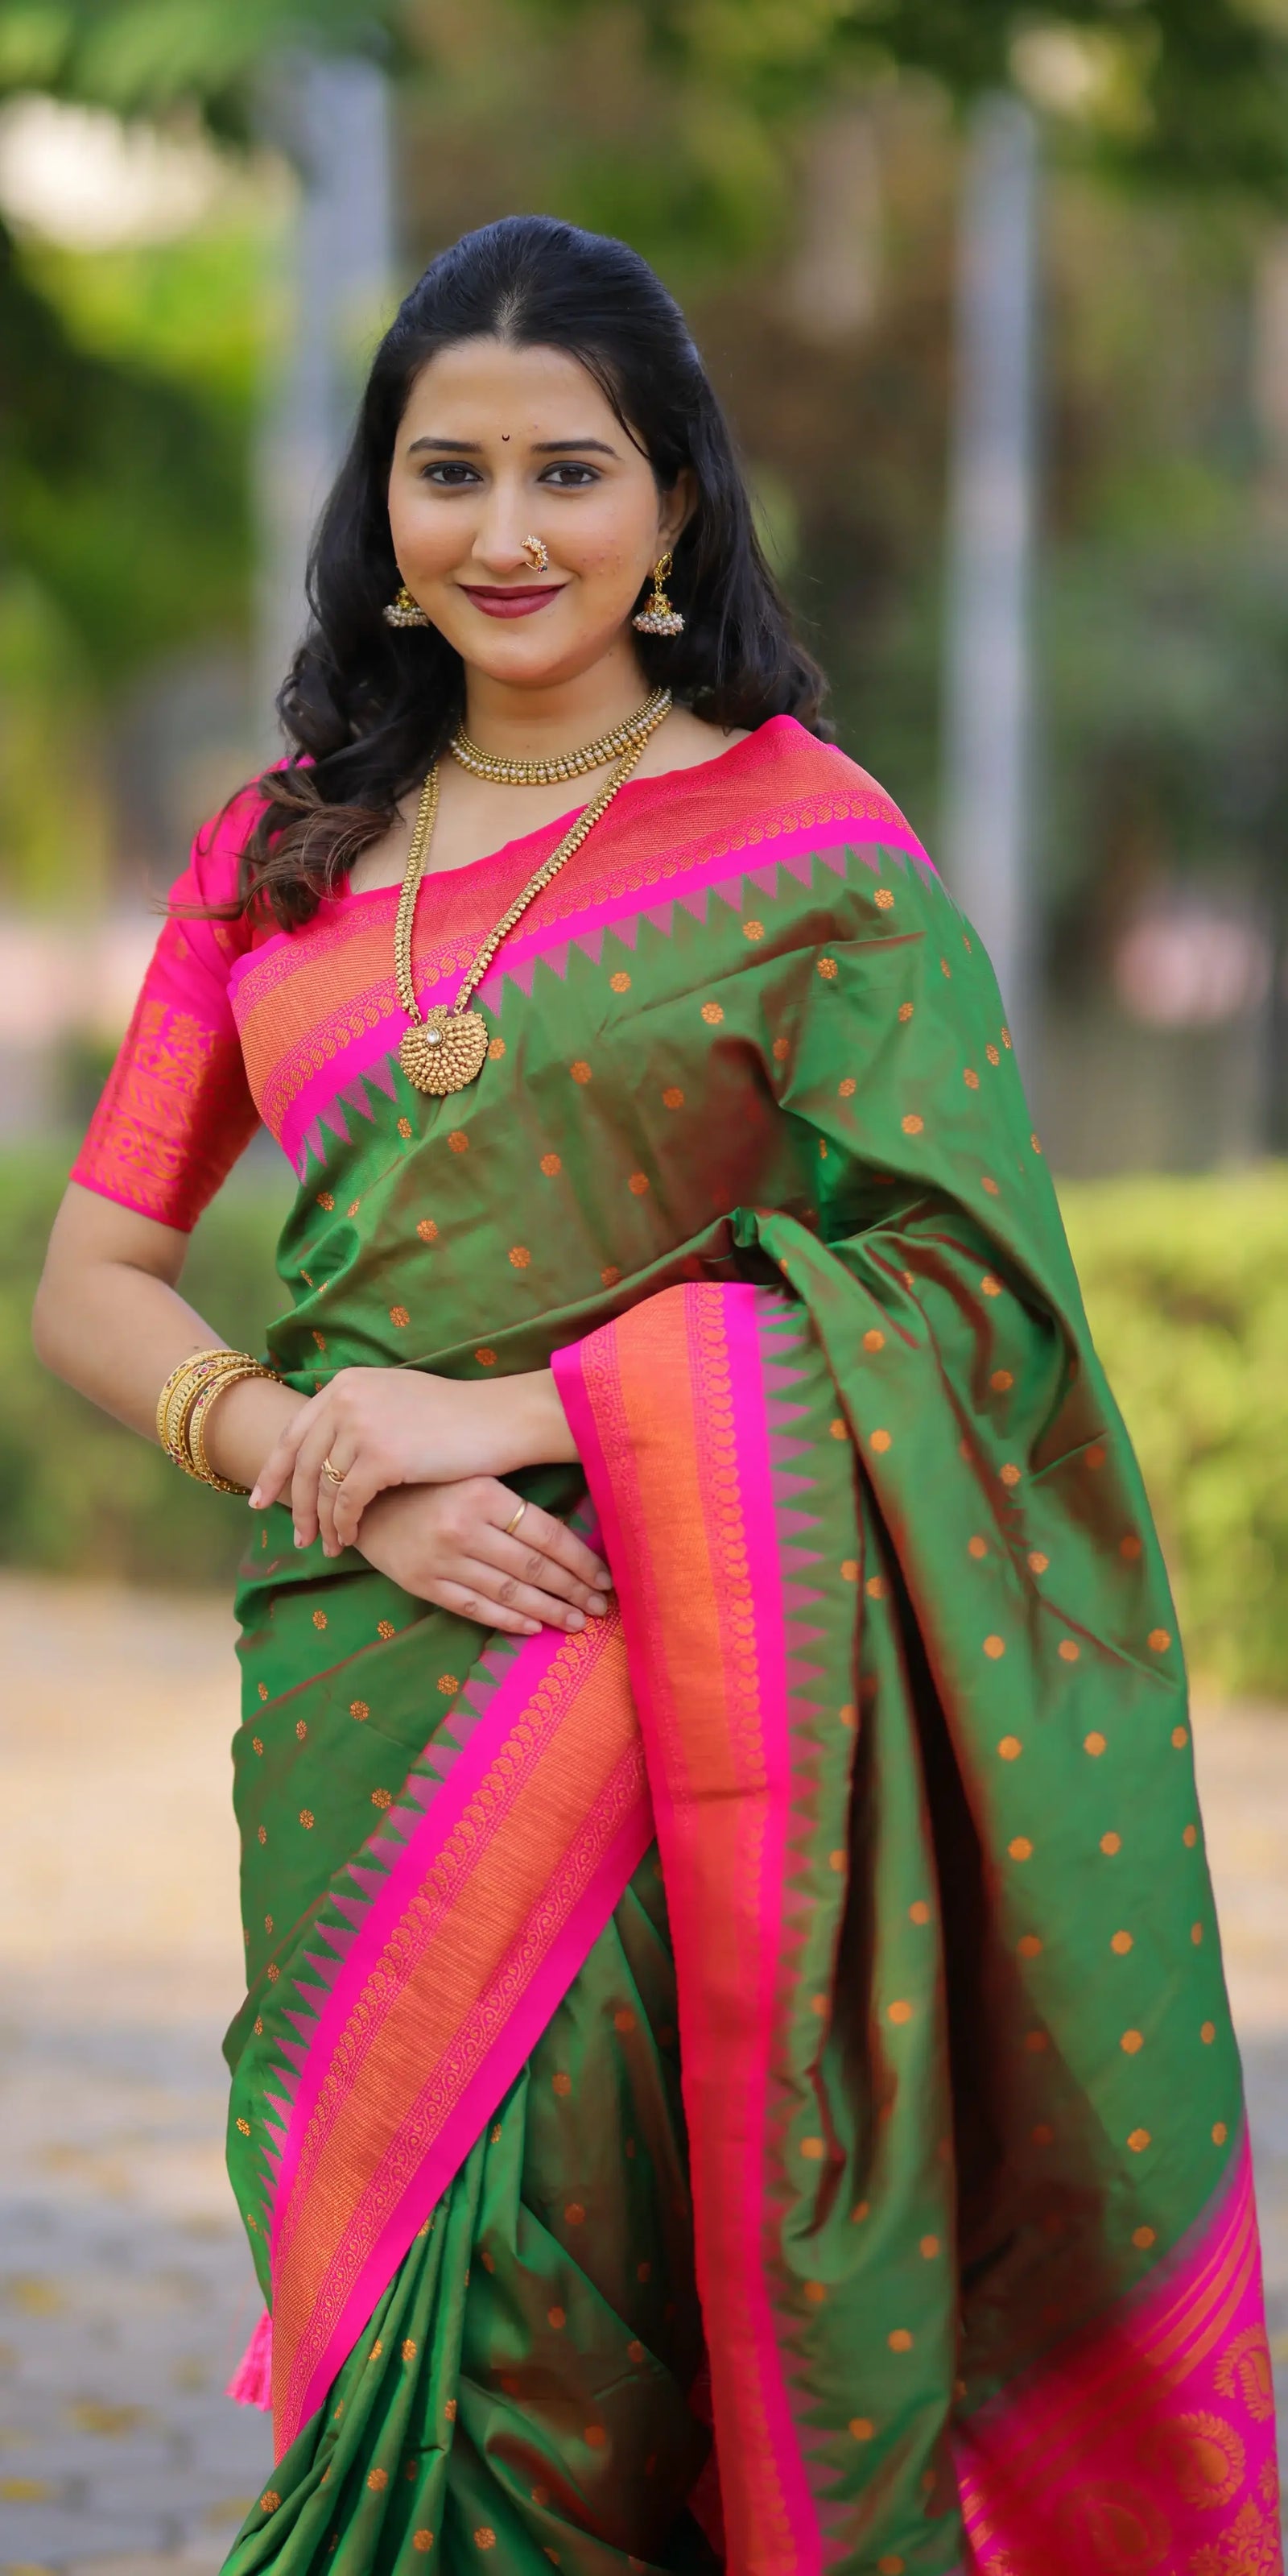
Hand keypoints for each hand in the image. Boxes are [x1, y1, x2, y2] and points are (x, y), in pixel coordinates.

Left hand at [248, 1364, 576, 1554]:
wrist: (499, 1419)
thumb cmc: (456, 1415)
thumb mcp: (395, 1398)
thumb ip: (358, 1412)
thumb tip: (327, 1443)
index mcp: (347, 1384)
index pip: (294, 1432)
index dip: (274, 1470)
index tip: (261, 1499)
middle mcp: (347, 1399)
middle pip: (303, 1463)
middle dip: (296, 1505)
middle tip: (297, 1536)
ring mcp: (362, 1426)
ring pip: (324, 1487)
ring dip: (323, 1522)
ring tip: (328, 1546)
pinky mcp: (382, 1457)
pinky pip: (348, 1502)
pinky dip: (345, 1524)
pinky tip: (351, 1539)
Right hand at [355, 1481, 611, 1635]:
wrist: (361, 1498)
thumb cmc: (429, 1483)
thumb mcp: (472, 1477)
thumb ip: (513, 1505)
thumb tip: (569, 1538)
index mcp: (483, 1494)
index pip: (547, 1535)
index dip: (581, 1561)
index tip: (605, 1578)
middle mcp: (464, 1528)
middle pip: (533, 1568)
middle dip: (573, 1590)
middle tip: (601, 1607)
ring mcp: (442, 1560)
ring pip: (509, 1593)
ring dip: (548, 1611)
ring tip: (576, 1622)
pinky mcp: (423, 1584)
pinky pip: (475, 1609)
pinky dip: (509, 1620)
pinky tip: (534, 1627)